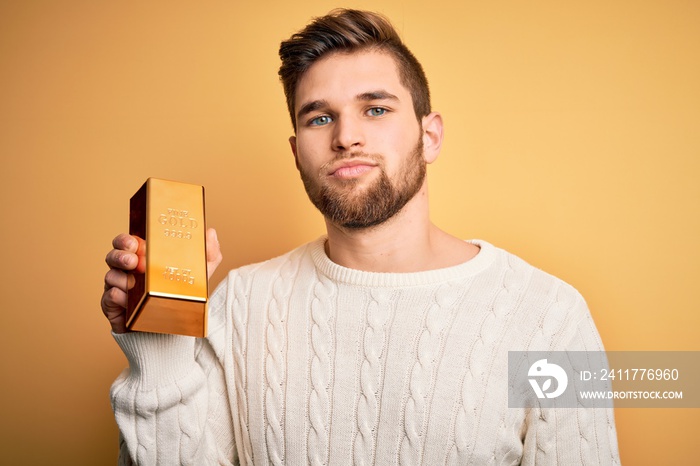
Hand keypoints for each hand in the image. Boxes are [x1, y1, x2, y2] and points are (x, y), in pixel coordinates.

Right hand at [101, 228, 222, 333]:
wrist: (175, 328)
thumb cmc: (182, 294)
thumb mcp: (200, 273)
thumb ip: (208, 253)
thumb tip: (210, 232)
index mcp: (143, 257)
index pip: (126, 242)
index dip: (125, 240)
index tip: (134, 243)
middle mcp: (127, 270)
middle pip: (113, 256)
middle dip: (120, 256)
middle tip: (132, 261)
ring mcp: (119, 288)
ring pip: (110, 276)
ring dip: (118, 277)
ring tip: (132, 282)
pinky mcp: (115, 308)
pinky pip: (109, 299)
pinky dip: (116, 297)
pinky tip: (126, 298)